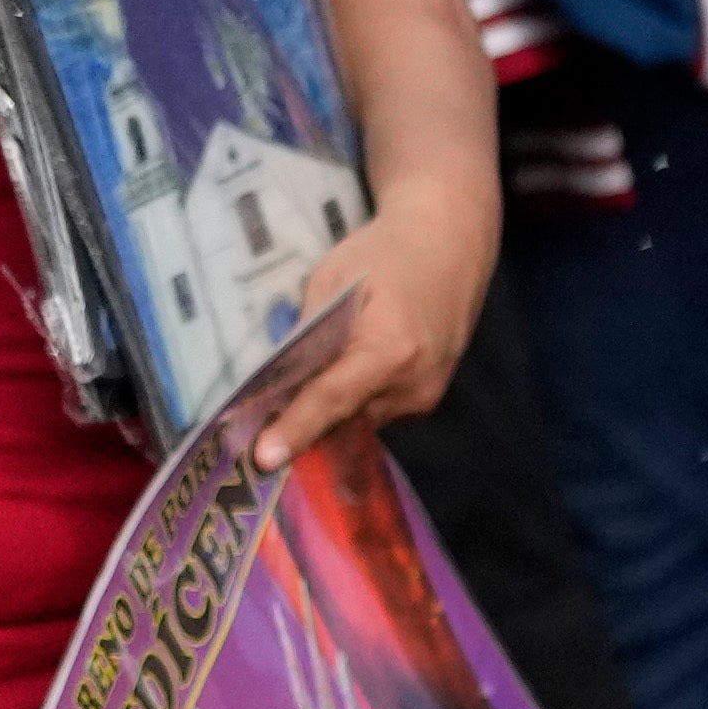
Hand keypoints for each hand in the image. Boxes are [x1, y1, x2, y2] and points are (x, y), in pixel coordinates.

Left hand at [222, 170, 489, 468]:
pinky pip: (377, 410)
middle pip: (344, 419)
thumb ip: (310, 329)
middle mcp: (413, 384)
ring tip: (303, 387)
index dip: (294, 430)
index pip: (331, 399)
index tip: (264, 461)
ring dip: (331, 409)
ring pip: (360, 419)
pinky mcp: (428, 398)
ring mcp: (426, 396)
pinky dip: (354, 400)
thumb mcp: (333, 279)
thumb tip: (279, 374)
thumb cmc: (386, 253)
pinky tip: (344, 372)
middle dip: (304, 422)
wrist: (451, 247)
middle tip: (257, 425)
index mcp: (389, 350)